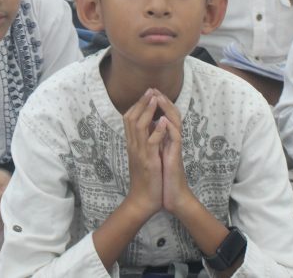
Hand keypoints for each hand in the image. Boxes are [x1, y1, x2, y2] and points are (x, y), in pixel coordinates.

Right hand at [123, 89, 165, 219]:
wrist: (143, 201)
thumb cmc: (145, 180)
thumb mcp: (143, 157)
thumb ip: (144, 143)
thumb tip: (150, 128)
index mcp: (132, 145)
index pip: (129, 119)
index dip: (137, 105)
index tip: (146, 94)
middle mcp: (133, 146)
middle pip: (132, 118)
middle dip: (141, 103)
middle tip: (150, 90)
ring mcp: (139, 153)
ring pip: (139, 126)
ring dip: (148, 111)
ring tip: (155, 99)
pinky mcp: (148, 161)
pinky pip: (151, 142)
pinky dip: (157, 131)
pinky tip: (163, 121)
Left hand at [155, 93, 196, 216]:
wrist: (171, 197)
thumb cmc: (163, 178)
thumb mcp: (156, 156)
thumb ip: (155, 142)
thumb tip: (148, 129)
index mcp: (165, 140)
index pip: (163, 117)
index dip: (157, 105)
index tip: (148, 93)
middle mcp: (171, 142)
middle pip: (171, 115)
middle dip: (163, 101)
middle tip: (154, 89)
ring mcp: (174, 149)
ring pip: (175, 124)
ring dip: (167, 110)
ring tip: (159, 97)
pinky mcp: (175, 158)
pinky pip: (175, 141)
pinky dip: (169, 129)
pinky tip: (164, 120)